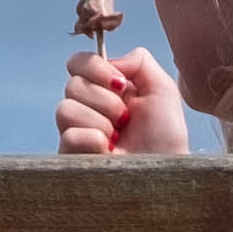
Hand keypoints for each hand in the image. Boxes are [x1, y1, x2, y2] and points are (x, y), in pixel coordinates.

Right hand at [59, 48, 187, 156]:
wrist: (164, 172)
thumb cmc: (166, 137)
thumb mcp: (162, 89)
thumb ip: (139, 60)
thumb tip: (109, 60)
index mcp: (105, 88)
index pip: (78, 62)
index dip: (96, 69)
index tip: (120, 85)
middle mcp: (86, 107)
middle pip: (72, 84)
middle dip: (107, 102)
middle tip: (125, 120)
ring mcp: (75, 131)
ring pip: (66, 109)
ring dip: (101, 123)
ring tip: (118, 138)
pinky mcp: (69, 155)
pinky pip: (69, 136)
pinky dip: (95, 142)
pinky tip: (109, 152)